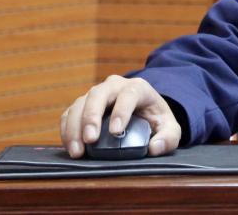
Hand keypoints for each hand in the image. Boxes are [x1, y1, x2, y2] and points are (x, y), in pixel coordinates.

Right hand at [60, 75, 181, 158]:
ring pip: (80, 103)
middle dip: (92, 116)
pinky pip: (69, 114)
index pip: (129, 94)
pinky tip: (71, 147)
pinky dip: (67, 130)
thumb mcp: (170, 128)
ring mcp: (96, 94)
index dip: (121, 111)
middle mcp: (115, 86)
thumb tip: (154, 148)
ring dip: (75, 127)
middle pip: (99, 94)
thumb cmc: (155, 120)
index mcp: (139, 88)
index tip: (116, 132)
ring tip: (78, 151)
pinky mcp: (82, 105)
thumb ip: (168, 138)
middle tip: (90, 139)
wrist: (142, 112)